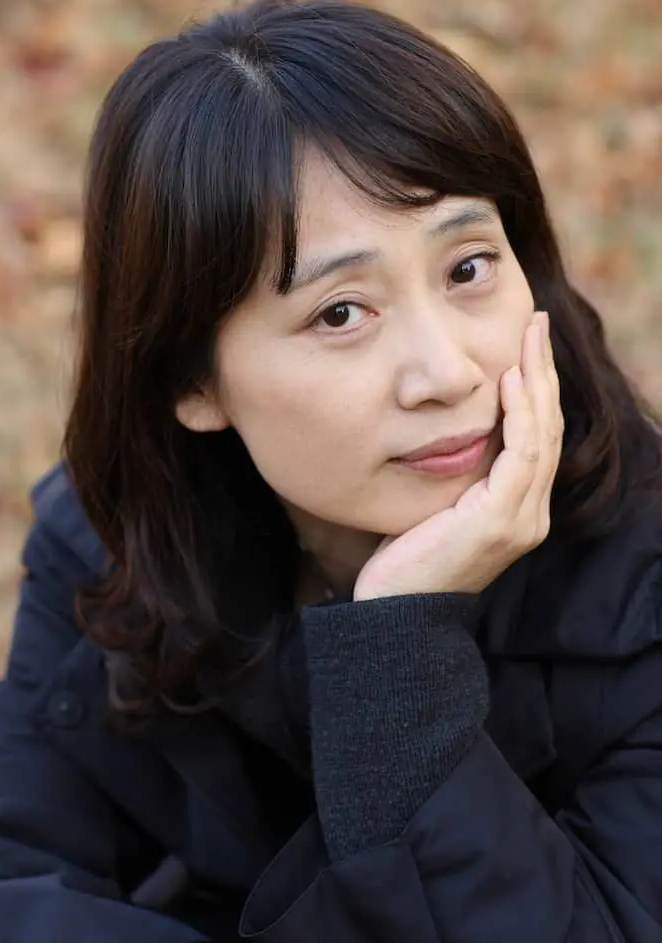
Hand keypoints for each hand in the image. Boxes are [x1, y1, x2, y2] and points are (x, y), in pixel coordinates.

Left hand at [354, 311, 563, 600]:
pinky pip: (519, 456)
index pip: (535, 437)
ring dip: (537, 381)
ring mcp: (520, 519)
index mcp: (516, 510)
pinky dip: (518, 415)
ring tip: (530, 337)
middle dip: (543, 372)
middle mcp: (528, 514)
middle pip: (547, 428)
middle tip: (537, 324)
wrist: (395, 618)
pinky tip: (510, 382)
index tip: (526, 345)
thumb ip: (450, 475)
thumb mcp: (432, 508)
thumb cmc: (404, 564)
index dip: (535, 389)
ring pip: (540, 435)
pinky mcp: (500, 521)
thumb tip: (439, 430)